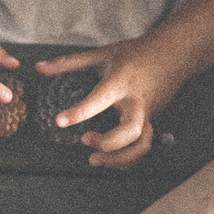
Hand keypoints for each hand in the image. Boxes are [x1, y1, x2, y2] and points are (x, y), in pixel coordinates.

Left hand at [35, 36, 184, 167]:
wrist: (174, 54)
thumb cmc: (136, 53)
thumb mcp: (101, 54)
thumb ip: (69, 63)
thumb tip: (40, 68)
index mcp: (121, 82)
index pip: (100, 99)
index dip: (80, 112)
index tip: (61, 121)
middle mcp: (136, 101)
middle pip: (130, 131)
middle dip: (108, 143)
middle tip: (85, 140)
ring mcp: (147, 113)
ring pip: (141, 145)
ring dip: (120, 159)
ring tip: (95, 160)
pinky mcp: (152, 121)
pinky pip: (143, 146)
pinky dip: (127, 158)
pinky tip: (109, 159)